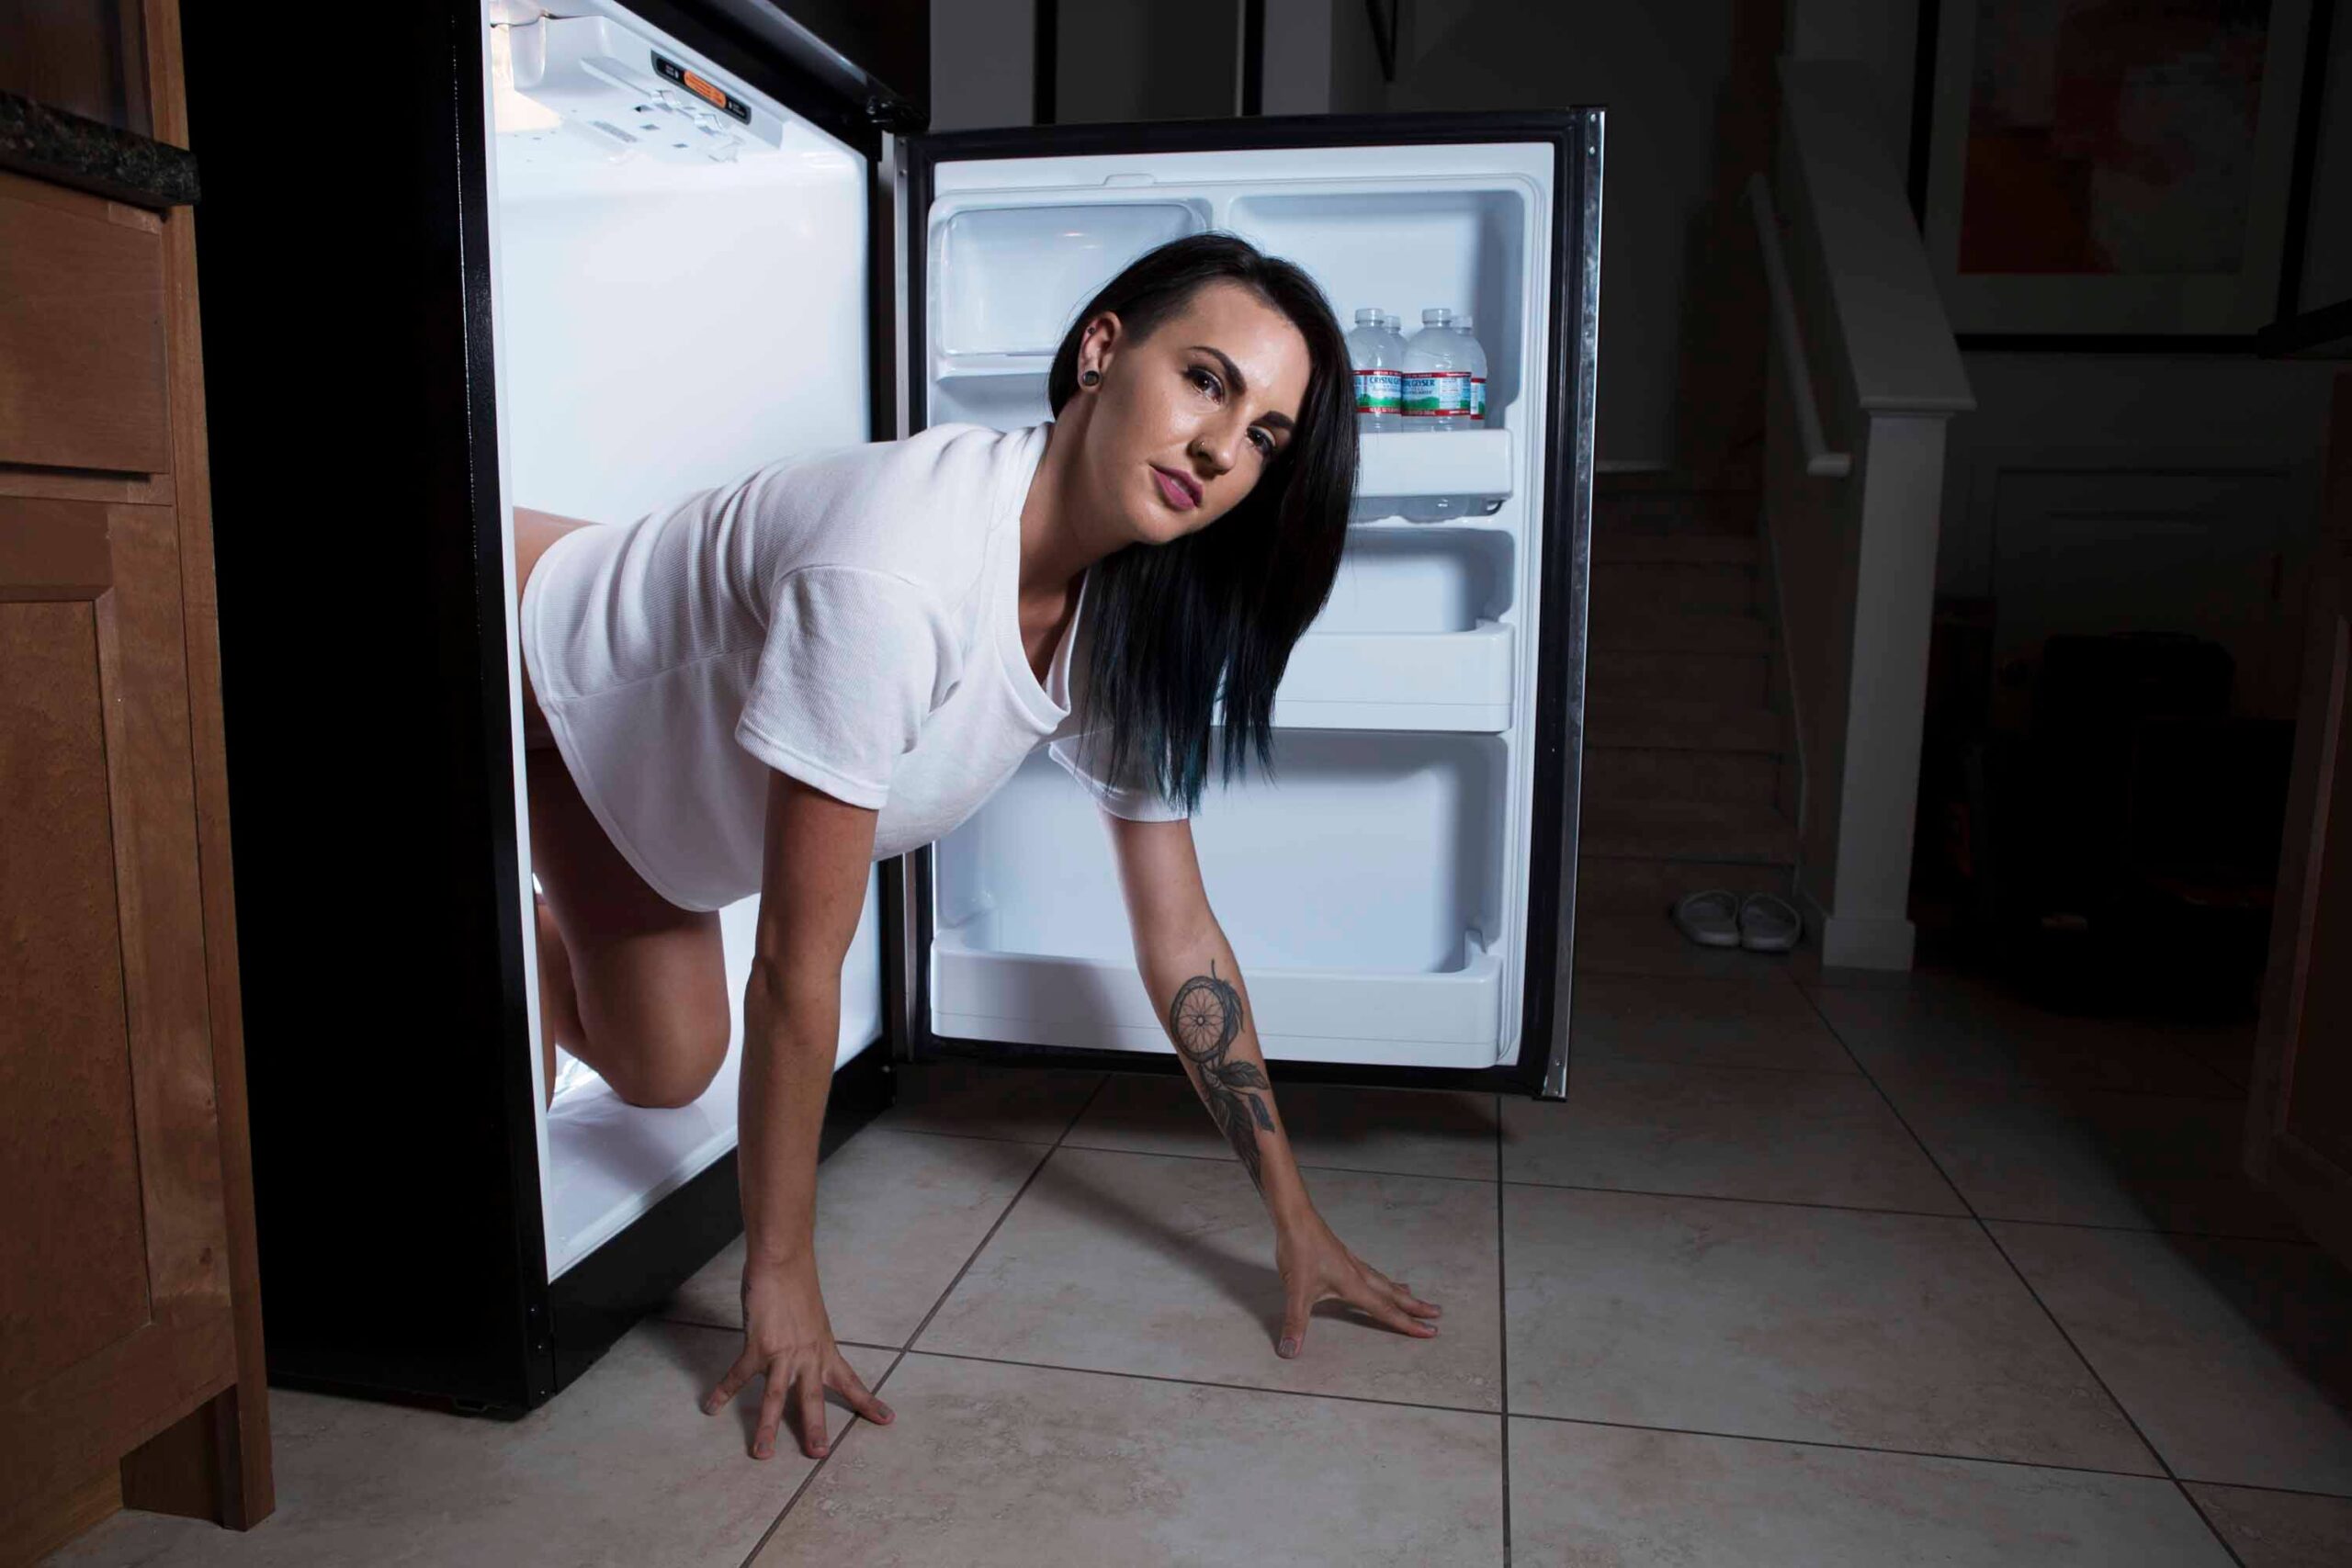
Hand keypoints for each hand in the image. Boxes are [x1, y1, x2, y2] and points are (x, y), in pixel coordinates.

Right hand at [702, 1260, 892, 1459]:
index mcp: (825, 1350)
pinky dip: (723, 1391)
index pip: (851, 1382)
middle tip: (819, 1454)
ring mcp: (783, 1353)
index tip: (887, 1420)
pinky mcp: (758, 1346)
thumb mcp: (812, 1321)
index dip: (868, 1403)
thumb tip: (798, 1358)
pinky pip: (738, 1375)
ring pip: (776, 1397)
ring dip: (767, 1427)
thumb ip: (807, 1344)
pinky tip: (711, 1405)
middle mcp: (808, 1356)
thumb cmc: (797, 1286)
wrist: (783, 1263)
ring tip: (762, 1454)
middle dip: (815, 1429)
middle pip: (813, 1399)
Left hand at [1272, 1205, 1440, 1358]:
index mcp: (1354, 1285)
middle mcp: (1358, 1274)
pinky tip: (1376, 1279)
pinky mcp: (1342, 1256)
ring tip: (1413, 1296)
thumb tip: (1290, 1352)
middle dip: (1415, 1306)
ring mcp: (1351, 1263)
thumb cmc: (1300, 1250)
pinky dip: (1382, 1280)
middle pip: (1393, 1294)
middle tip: (1437, 1313)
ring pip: (1383, 1281)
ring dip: (1400, 1292)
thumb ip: (1295, 1323)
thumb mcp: (1296, 1291)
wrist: (1295, 1217)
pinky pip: (1370, 1272)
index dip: (1408, 1324)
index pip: (1386, 1310)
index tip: (1430, 1331)